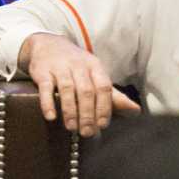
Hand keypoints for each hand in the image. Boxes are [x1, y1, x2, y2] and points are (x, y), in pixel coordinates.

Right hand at [19, 32, 138, 135]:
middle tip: (87, 132)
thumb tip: (136, 111)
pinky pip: (46, 87)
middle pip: (86, 90)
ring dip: (70, 110)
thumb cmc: (75, 66)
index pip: (104, 87)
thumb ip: (113, 95)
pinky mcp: (42, 71)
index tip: (102, 125)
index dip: (104, 107)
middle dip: (88, 113)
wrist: (47, 45)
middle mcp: (79, 65)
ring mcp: (60, 67)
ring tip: (71, 128)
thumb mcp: (95, 75)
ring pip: (67, 89)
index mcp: (95, 67)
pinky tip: (51, 117)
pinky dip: (48, 102)